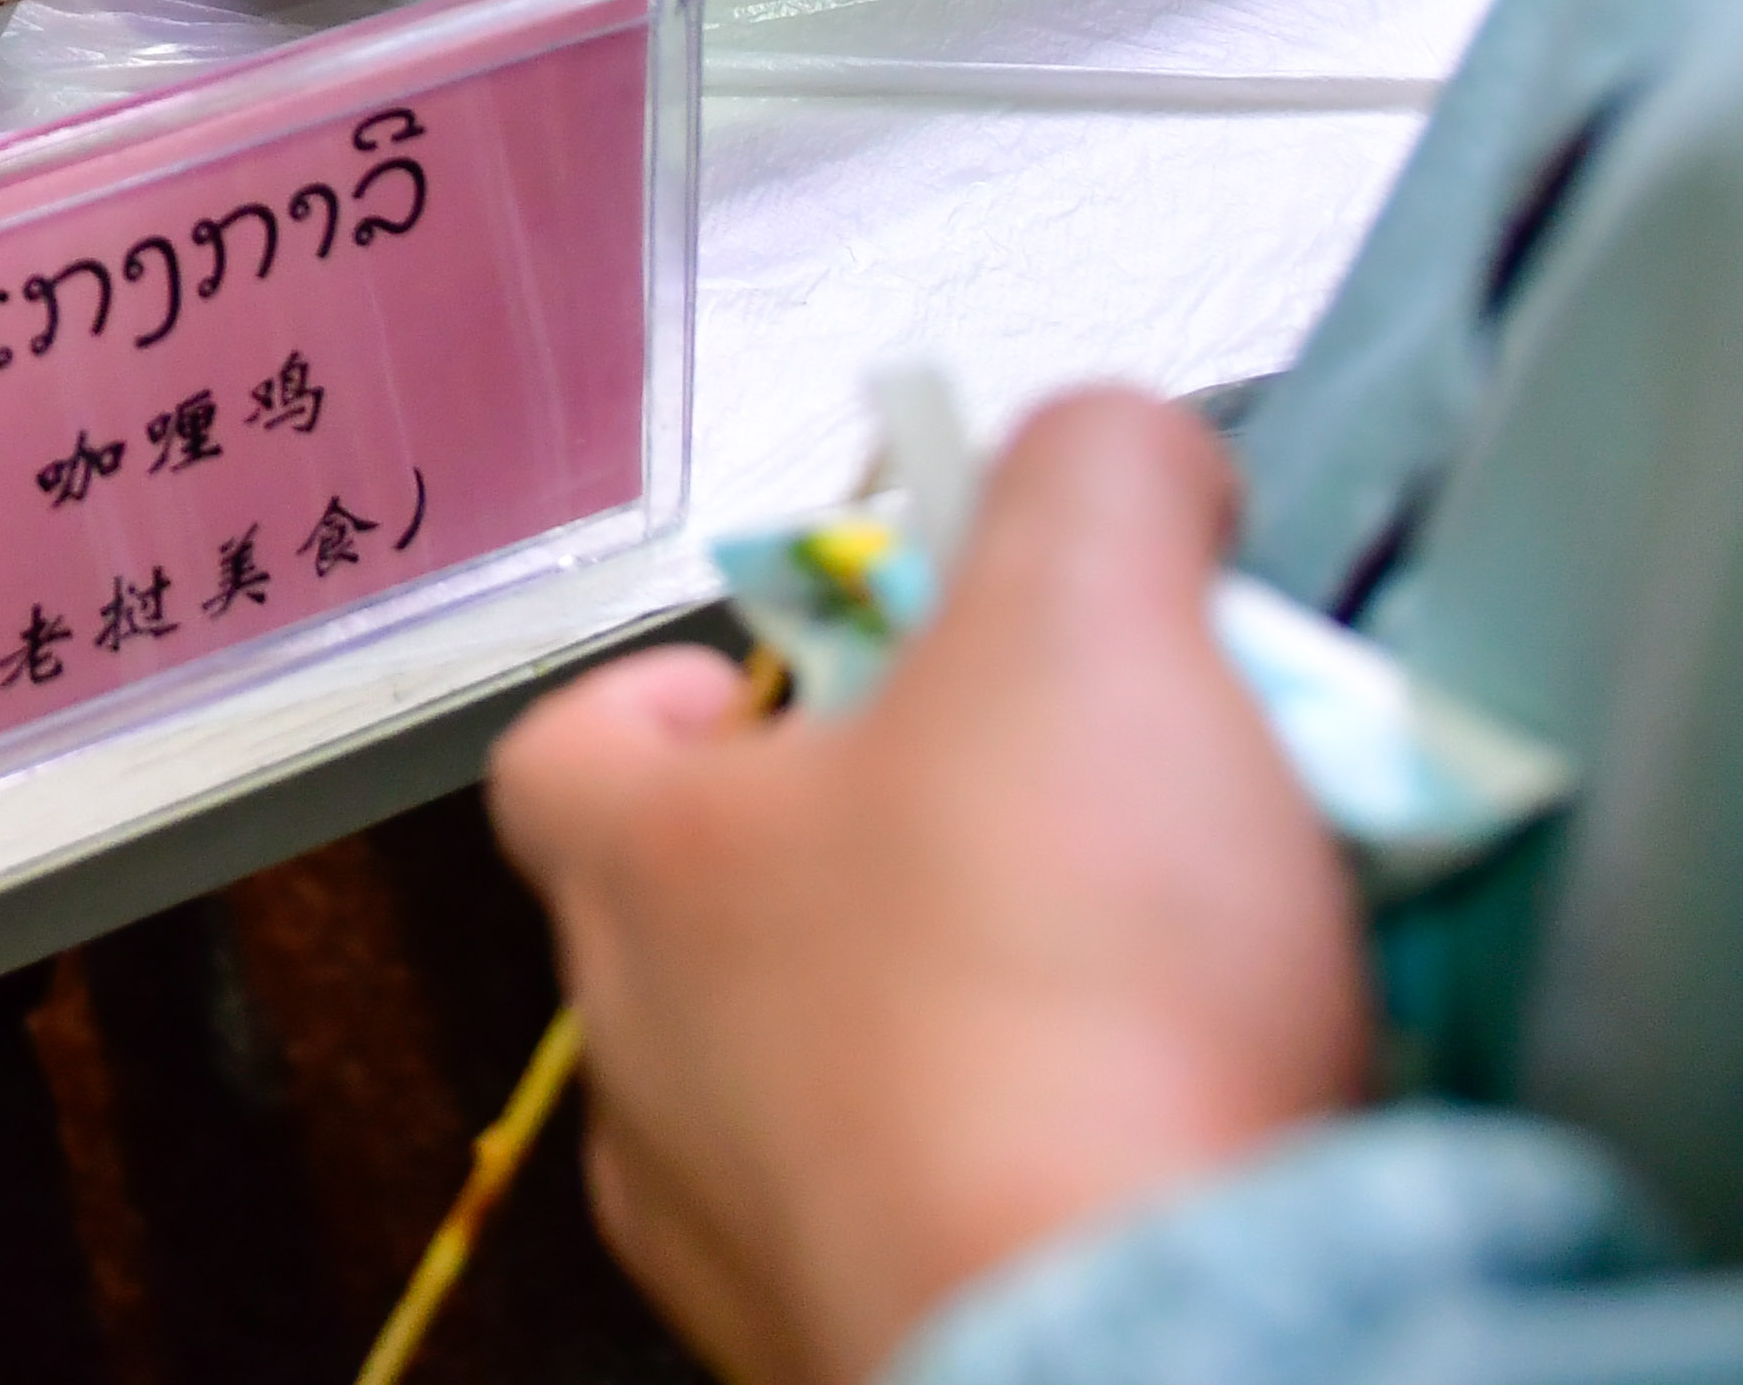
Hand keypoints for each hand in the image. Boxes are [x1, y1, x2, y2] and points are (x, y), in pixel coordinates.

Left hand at [490, 394, 1368, 1384]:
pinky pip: (946, 1253)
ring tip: (1148, 1014)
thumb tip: (1119, 450)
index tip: (791, 676)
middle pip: (727, 931)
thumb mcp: (1091, 619)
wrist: (1143, 1352)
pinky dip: (1044, 1199)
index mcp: (650, 877)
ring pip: (831, 1112)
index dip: (679, 701)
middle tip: (1052, 831)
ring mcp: (759, 1254)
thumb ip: (1093, 480)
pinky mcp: (888, 1372)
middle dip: (884, 871)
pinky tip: (1174, 1167)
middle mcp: (662, 1079)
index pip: (568, 756)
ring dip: (967, 1052)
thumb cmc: (1054, 1006)